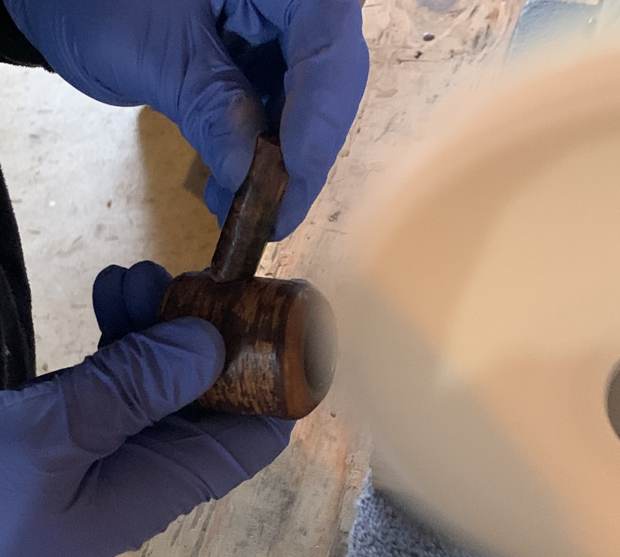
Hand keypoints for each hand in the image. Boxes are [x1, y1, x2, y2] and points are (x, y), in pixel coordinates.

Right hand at [0, 261, 292, 556]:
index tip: (276, 316)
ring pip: (163, 372)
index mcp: (164, 482)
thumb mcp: (57, 437)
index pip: (254, 434)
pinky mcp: (83, 424)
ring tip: (141, 275)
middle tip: (193, 279)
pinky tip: (111, 291)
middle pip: (211, 390)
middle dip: (209, 330)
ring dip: (159, 320)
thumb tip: (211, 342)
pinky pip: (120, 373)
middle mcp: (152, 462)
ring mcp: (117, 440)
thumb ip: (136, 389)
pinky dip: (120, 331)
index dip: (276, 377)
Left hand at [5, 0, 368, 238]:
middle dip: (305, 150)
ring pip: (310, 101)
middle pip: (329, 75)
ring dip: (283, 162)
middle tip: (279, 213)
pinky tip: (237, 187)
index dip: (319, 112)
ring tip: (251, 211)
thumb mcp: (153, 52)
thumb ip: (211, 108)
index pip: (325, 37)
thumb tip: (250, 177)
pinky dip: (262, 153)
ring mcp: (281, 26)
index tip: (295, 179)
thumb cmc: (95, 0)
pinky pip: (280, 109)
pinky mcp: (266, 58)